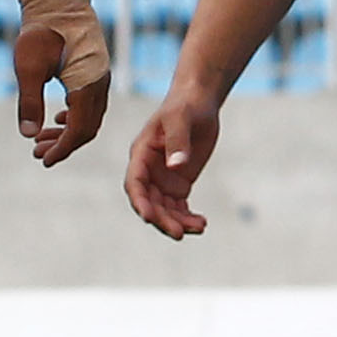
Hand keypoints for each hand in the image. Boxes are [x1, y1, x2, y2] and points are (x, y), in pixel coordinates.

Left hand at [12, 5, 108, 166]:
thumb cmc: (41, 30)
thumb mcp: (28, 67)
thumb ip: (29, 102)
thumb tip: (28, 135)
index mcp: (87, 84)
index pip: (79, 129)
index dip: (62, 148)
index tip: (43, 160)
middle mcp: (100, 83)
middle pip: (87, 127)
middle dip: (64, 144)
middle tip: (38, 154)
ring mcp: (100, 76)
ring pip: (90, 116)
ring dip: (67, 131)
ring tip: (42, 140)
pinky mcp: (95, 70)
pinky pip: (90, 103)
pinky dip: (74, 117)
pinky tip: (57, 118)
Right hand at [125, 78, 218, 241]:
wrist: (199, 103)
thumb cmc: (185, 106)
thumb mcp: (181, 118)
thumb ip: (178, 141)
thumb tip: (176, 166)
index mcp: (141, 154)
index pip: (134, 183)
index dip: (140, 202)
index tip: (149, 217)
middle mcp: (148, 170)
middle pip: (149, 202)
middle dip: (162, 219)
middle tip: (179, 233)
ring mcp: (162, 179)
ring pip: (164, 209)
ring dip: (177, 222)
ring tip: (199, 227)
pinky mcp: (178, 183)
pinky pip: (179, 207)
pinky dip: (187, 218)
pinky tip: (201, 223)